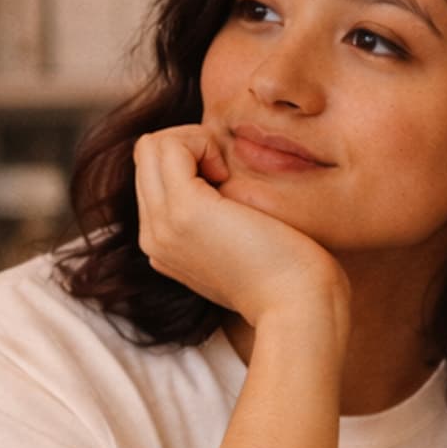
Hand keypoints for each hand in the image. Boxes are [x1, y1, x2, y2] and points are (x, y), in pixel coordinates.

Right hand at [132, 124, 347, 328]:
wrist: (300, 305)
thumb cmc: (289, 273)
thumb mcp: (243, 242)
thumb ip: (221, 219)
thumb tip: (224, 181)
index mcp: (165, 245)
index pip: (154, 176)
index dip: (191, 162)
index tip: (230, 182)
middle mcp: (154, 237)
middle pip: (146, 157)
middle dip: (190, 146)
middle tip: (229, 173)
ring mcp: (163, 226)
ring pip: (150, 147)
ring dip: (194, 143)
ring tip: (227, 173)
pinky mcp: (183, 210)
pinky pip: (168, 146)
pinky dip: (200, 142)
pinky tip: (228, 173)